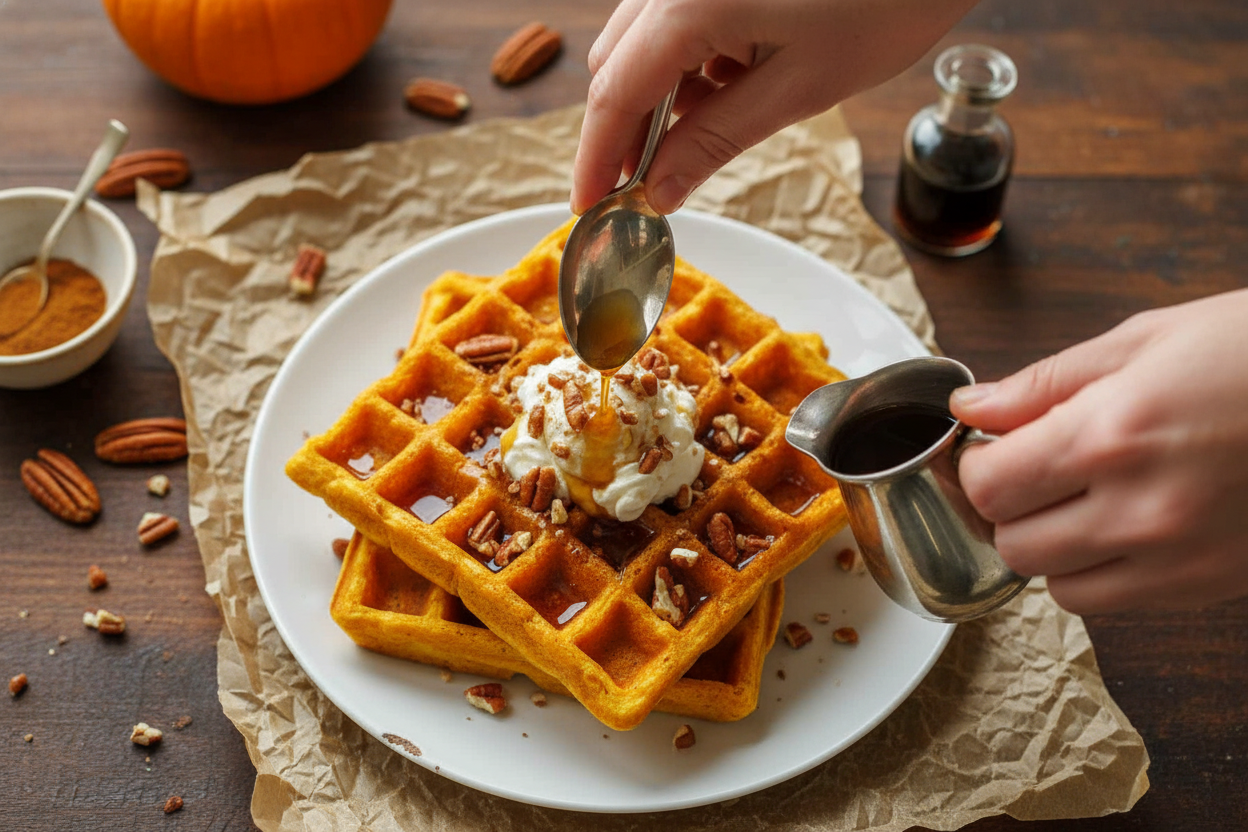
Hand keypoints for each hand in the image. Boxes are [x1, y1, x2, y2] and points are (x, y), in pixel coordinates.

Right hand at [571, 0, 978, 214]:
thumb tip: (658, 192)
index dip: (598, 158)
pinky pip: (675, 18)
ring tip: (703, 136)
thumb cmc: (887, 0)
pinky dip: (689, 61)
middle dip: (626, 131)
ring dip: (661, 98)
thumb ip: (715, 141)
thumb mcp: (798, 88)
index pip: (615, 92)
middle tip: (644, 189)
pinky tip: (730, 84)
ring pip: (642, 42)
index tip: (591, 207)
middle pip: (616, 63)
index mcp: (689, 3)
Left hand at [951, 288, 1247, 614]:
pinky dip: (1097, 572)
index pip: (988, 486)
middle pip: (1012, 543)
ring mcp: (1177, 557)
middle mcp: (1138, 508)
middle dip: (1010, 506)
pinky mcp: (1208, 586)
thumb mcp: (1142, 340)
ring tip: (1084, 497)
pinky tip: (1122, 525)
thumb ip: (1041, 385)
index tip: (994, 448)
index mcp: (1111, 435)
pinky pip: (1110, 603)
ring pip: (1054, 584)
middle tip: (1037, 470)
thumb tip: (971, 408)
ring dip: (1050, 545)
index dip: (978, 465)